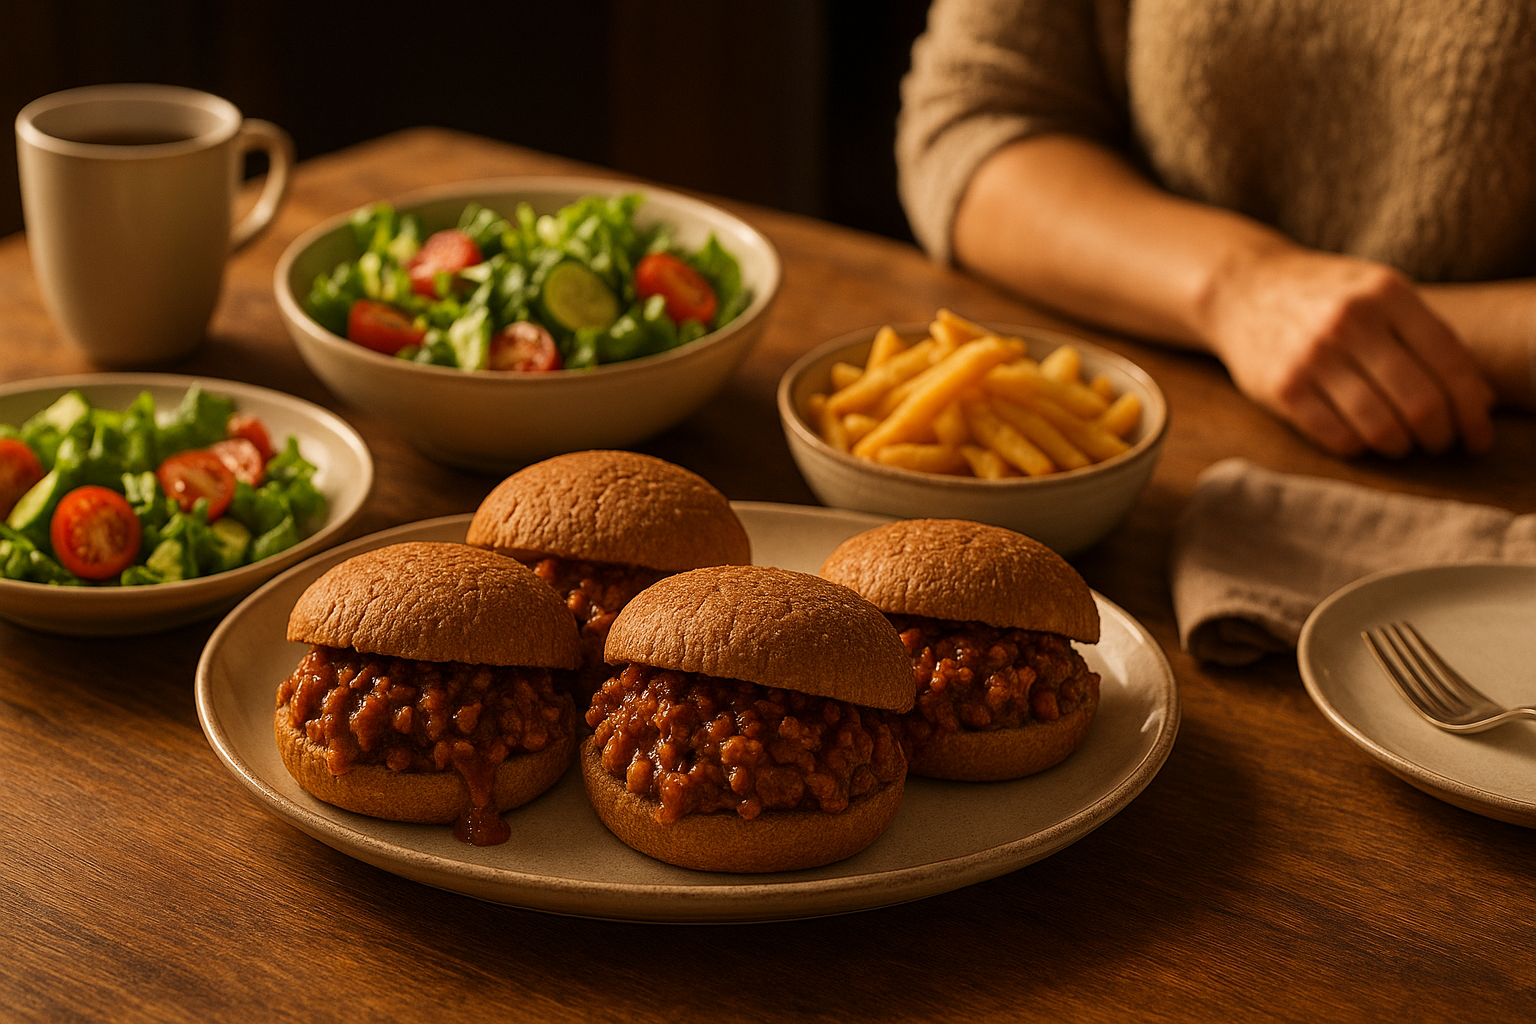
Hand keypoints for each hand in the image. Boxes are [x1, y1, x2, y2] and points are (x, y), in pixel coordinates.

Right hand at [1202, 245, 1495, 456]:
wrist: (1242, 288)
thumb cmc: (1324, 297)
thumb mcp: (1378, 293)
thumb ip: (1427, 337)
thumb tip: (1481, 401)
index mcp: (1387, 293)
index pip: (1449, 363)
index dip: (1471, 408)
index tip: (1478, 435)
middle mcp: (1350, 322)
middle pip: (1420, 402)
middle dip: (1440, 435)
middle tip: (1439, 443)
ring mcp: (1312, 356)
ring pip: (1381, 427)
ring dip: (1401, 446)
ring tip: (1401, 443)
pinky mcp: (1282, 388)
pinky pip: (1338, 438)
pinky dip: (1359, 448)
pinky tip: (1361, 437)